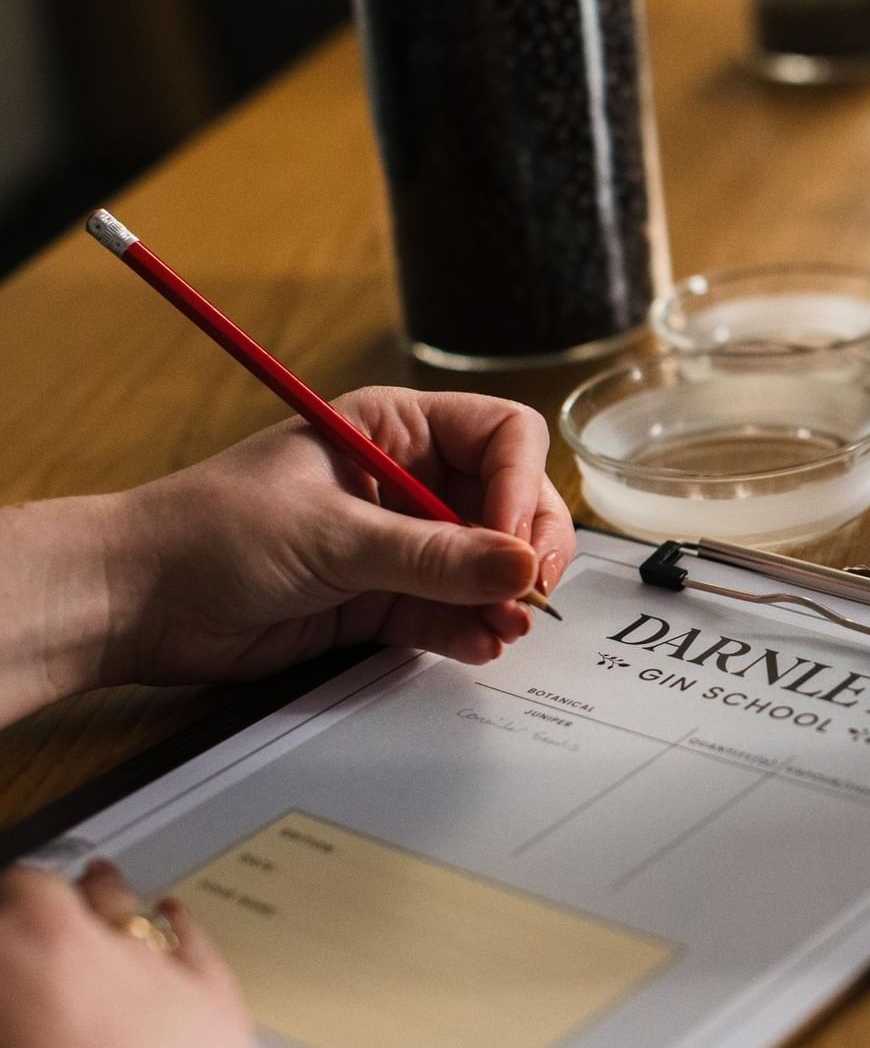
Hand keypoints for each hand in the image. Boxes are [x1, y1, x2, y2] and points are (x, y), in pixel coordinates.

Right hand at [0, 862, 252, 1047]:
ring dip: (99, 892)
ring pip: (121, 902)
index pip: (7, 907)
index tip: (2, 928)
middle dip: (28, 898)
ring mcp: (155, 962)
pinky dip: (175, 920)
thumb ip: (13, 1013)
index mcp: (21, 962)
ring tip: (89, 880)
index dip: (3, 918)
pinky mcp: (213, 989)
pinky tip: (171, 910)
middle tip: (18, 909)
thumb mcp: (14, 1030)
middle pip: (48, 893)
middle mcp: (88, 948)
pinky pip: (190, 937)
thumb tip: (14, 1010)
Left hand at [114, 387, 576, 685]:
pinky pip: (450, 612)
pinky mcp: (382, 601)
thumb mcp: (331, 535)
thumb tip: (517, 565)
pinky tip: (476, 645)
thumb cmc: (209, 533)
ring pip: (486, 565)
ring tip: (505, 628)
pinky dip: (470, 630)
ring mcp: (398, 544)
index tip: (513, 541)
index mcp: (395, 430)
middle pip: (509, 501)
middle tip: (528, 590)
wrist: (135, 604)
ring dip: (503, 597)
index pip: (501, 437)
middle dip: (524, 547)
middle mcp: (407, 481)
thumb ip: (432, 555)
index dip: (521, 485)